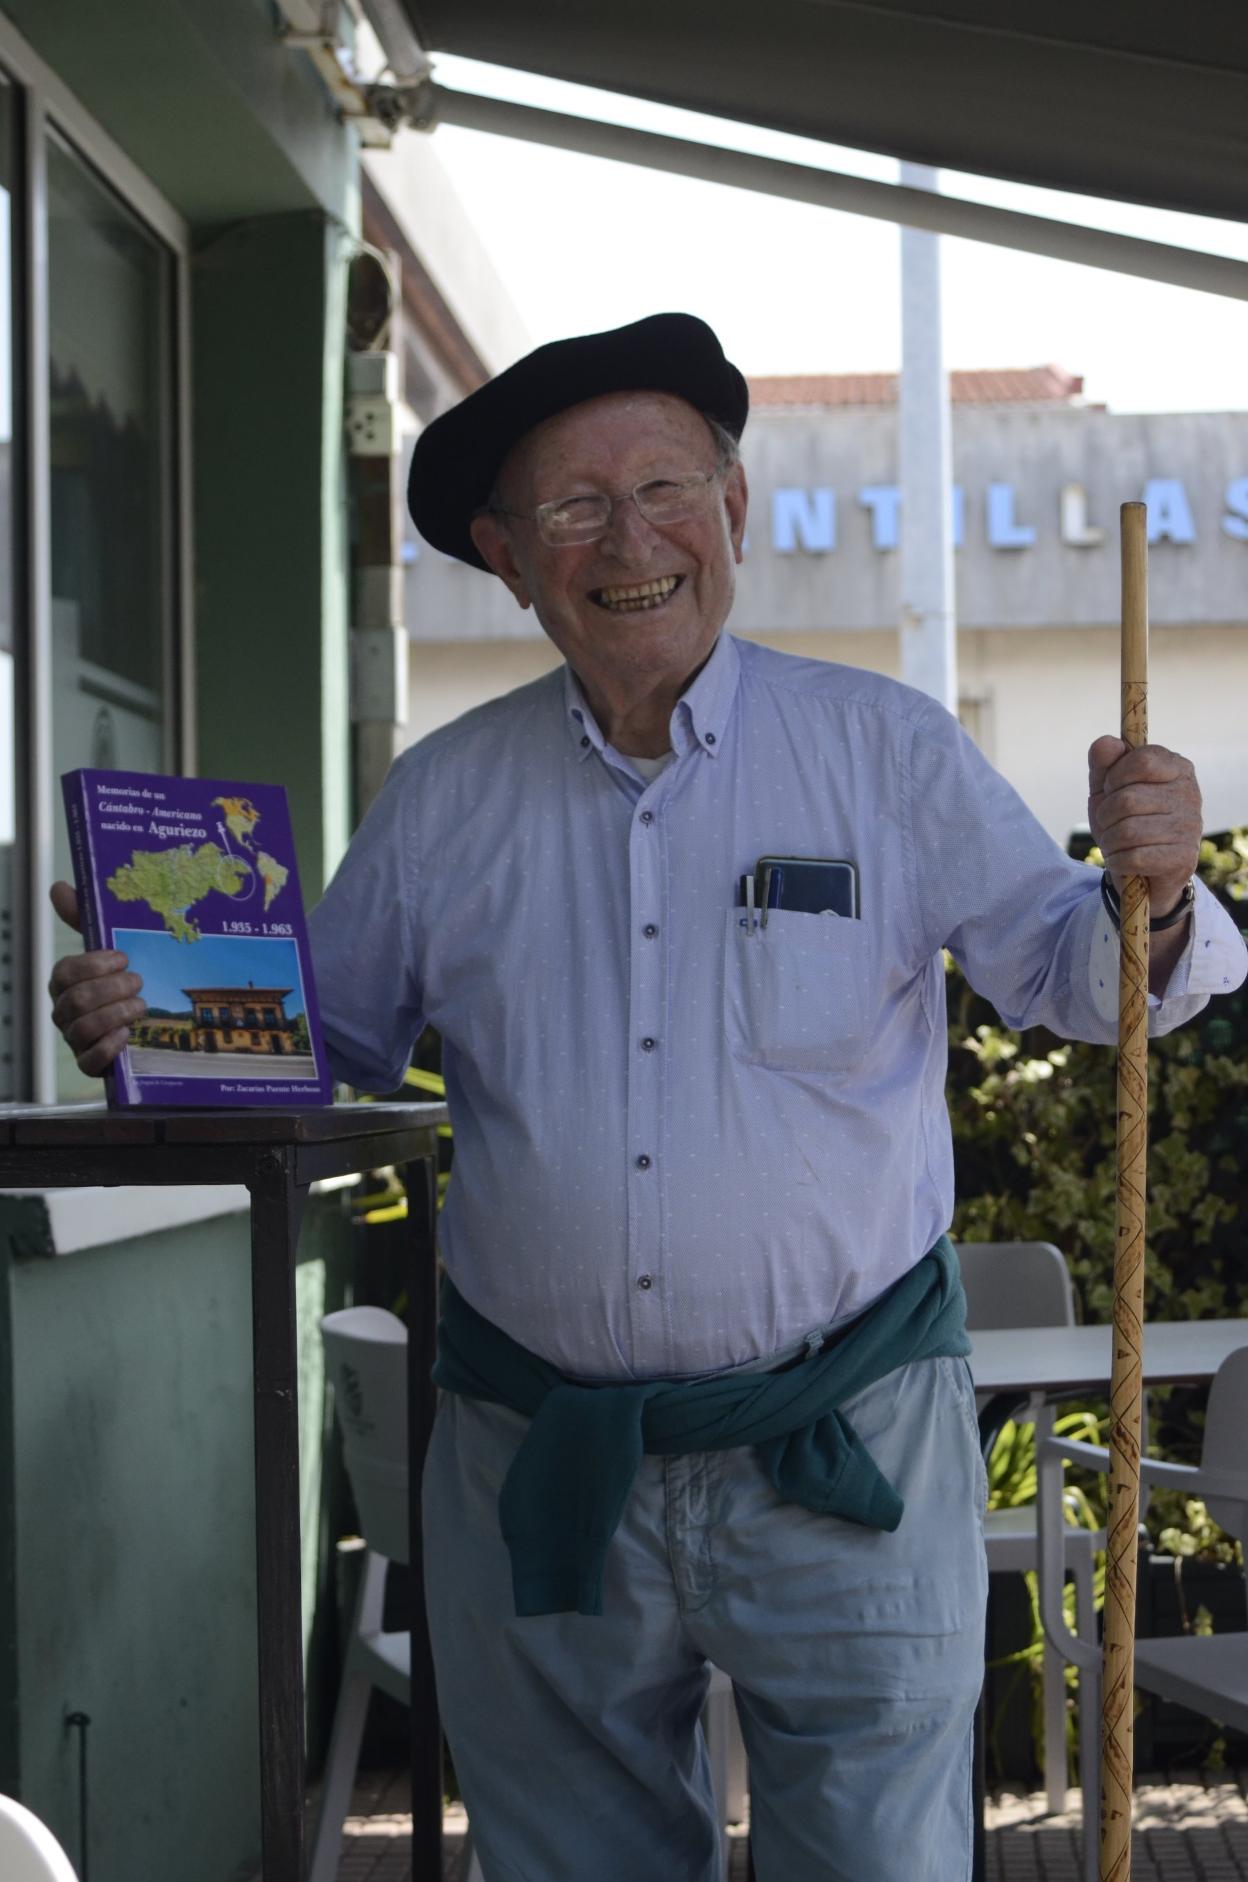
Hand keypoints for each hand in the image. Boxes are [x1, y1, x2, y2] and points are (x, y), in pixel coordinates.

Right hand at [47, 881, 146, 1076]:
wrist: (150, 1025)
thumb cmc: (122, 982)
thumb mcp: (109, 950)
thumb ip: (83, 919)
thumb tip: (58, 886)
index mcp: (65, 983)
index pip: (65, 972)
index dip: (93, 964)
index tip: (123, 957)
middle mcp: (64, 1012)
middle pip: (75, 1001)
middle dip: (112, 989)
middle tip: (139, 981)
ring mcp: (75, 1040)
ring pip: (83, 1028)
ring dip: (116, 1014)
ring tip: (140, 1005)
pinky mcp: (90, 1065)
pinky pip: (89, 1061)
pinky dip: (110, 1047)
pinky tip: (128, 1034)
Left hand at [1087, 737, 1201, 913]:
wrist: (1143, 870)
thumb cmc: (1125, 820)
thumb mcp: (1108, 789)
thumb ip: (1103, 763)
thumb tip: (1106, 742)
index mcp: (1177, 768)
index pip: (1141, 760)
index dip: (1115, 777)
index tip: (1112, 789)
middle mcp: (1190, 794)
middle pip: (1128, 799)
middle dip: (1106, 815)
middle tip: (1110, 823)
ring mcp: (1190, 827)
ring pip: (1127, 830)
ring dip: (1109, 841)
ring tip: (1116, 843)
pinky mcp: (1183, 858)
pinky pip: (1133, 857)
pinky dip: (1117, 861)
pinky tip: (1123, 860)